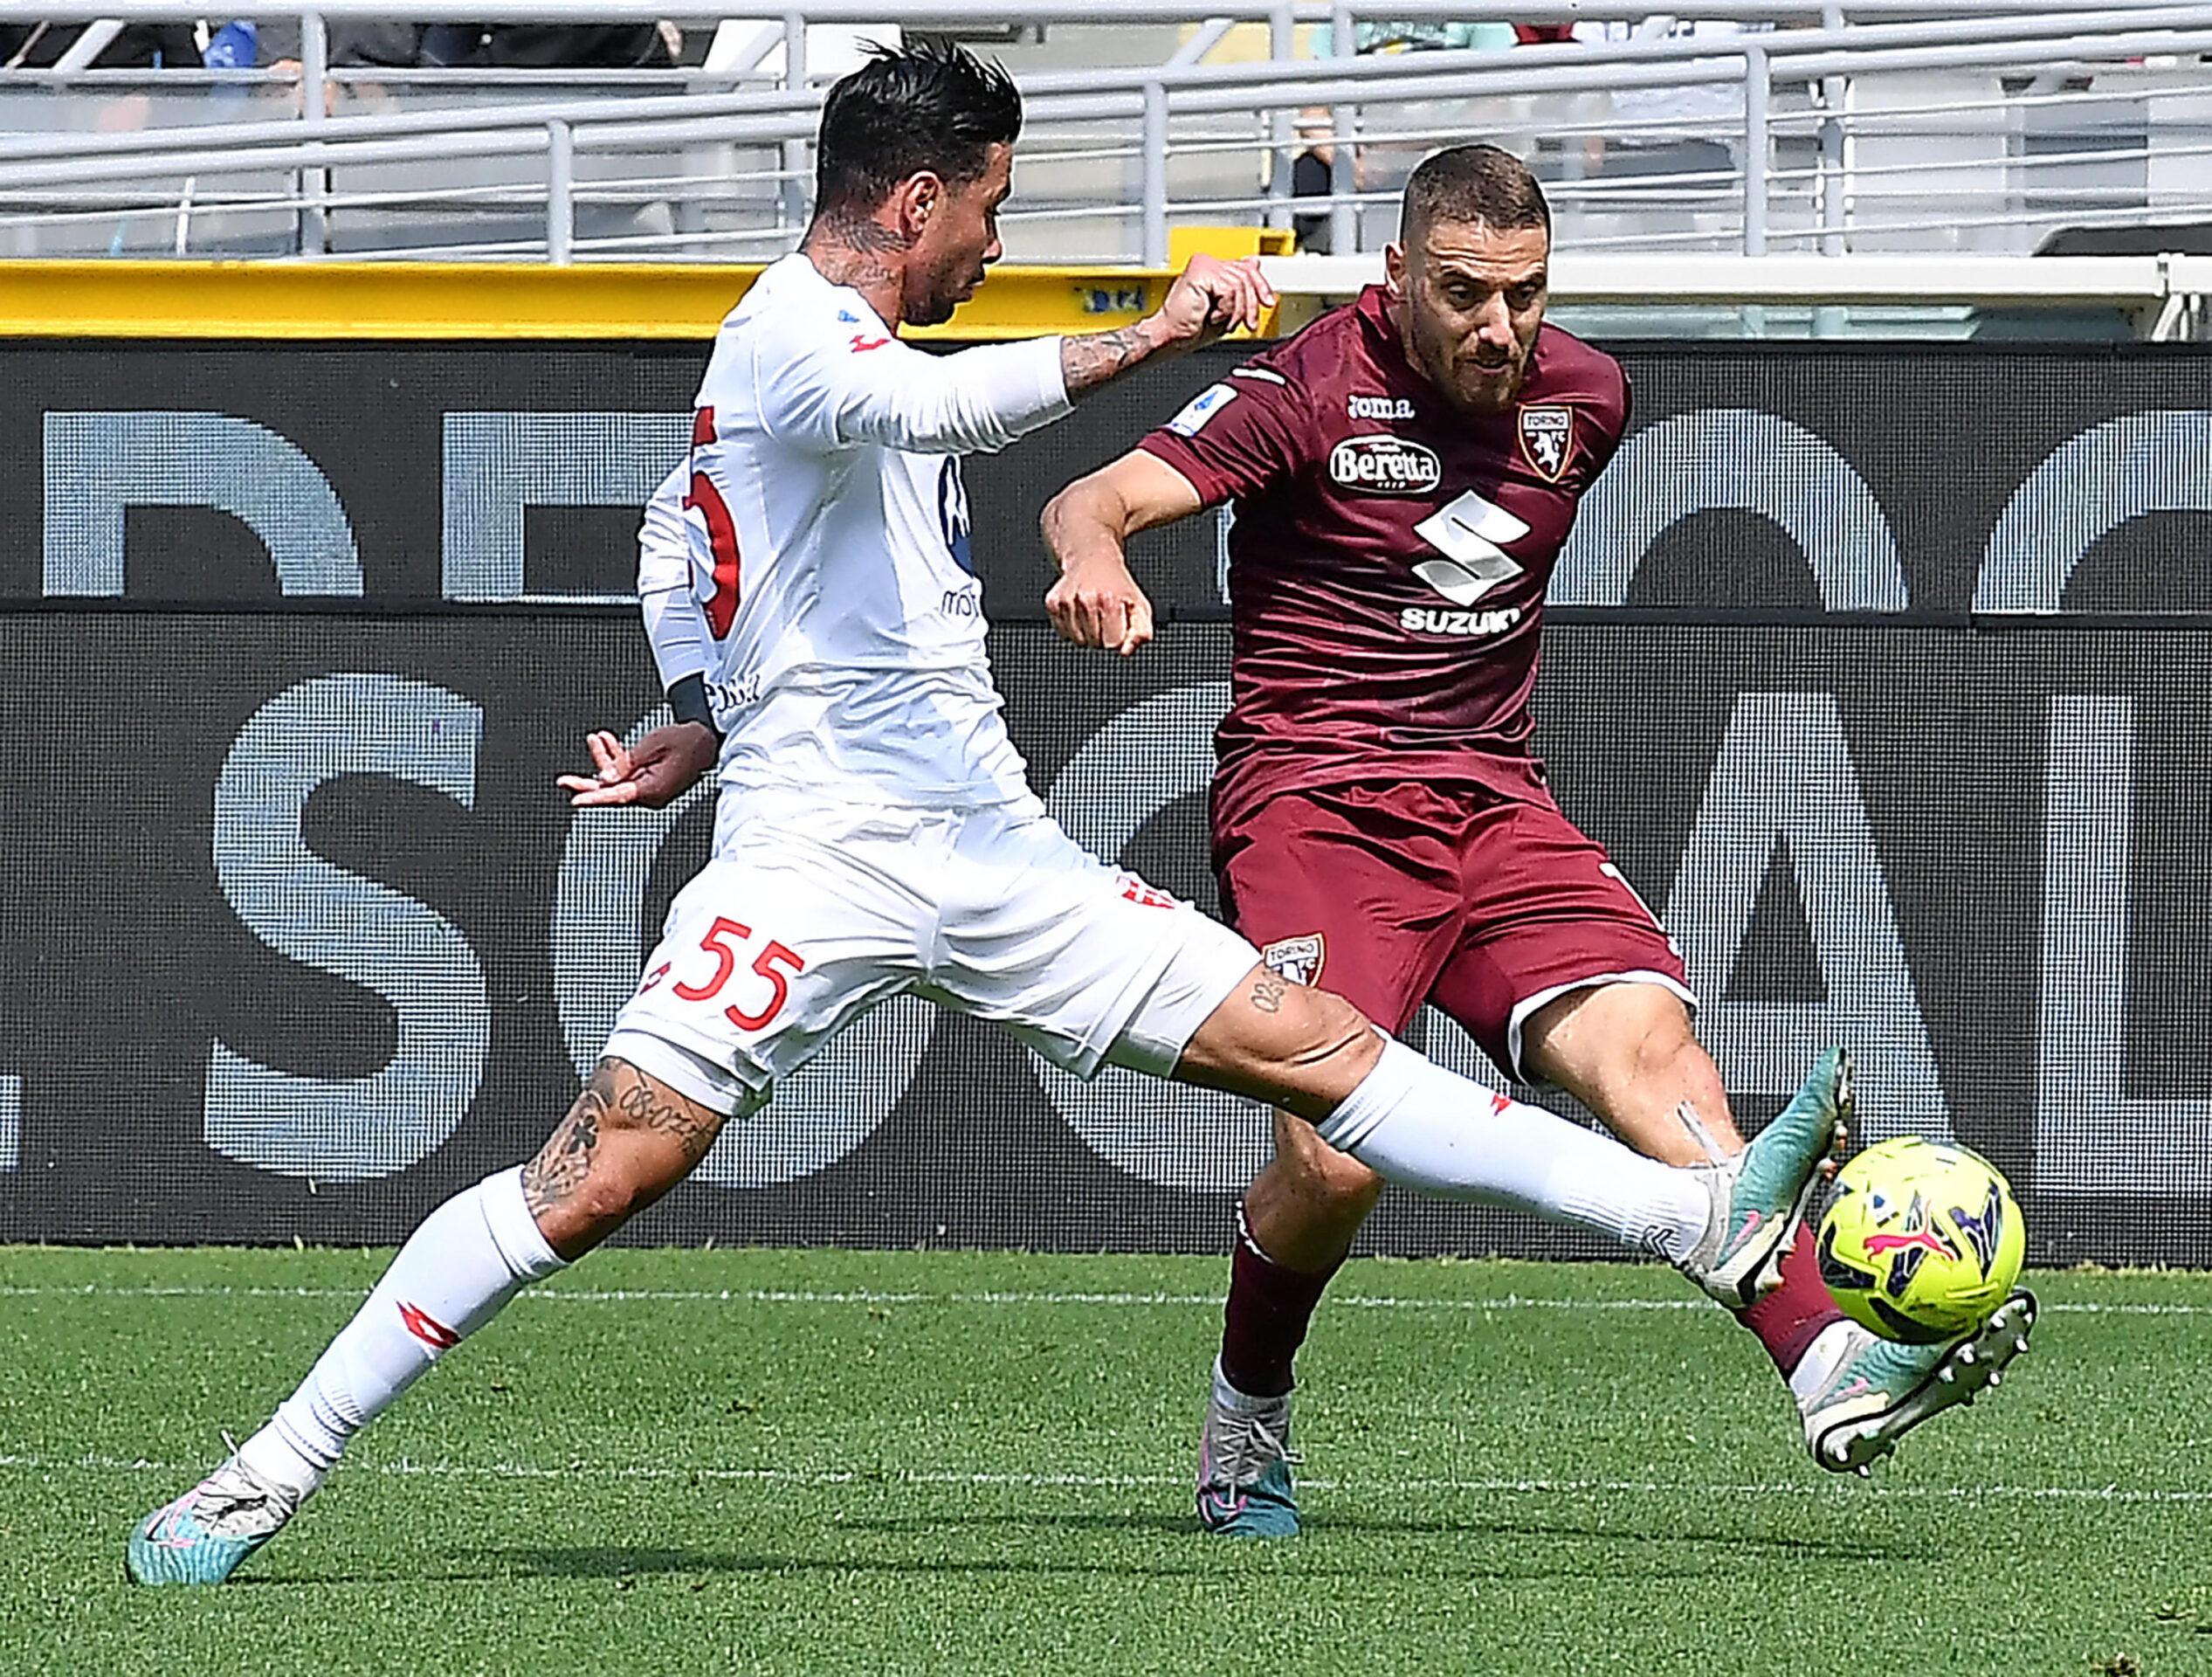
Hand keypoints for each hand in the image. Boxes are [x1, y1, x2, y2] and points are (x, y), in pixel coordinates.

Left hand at [557, 722, 717, 808]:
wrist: (706, 736)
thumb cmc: (687, 740)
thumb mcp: (652, 745)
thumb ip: (625, 762)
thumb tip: (604, 777)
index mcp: (653, 790)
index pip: (617, 796)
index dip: (594, 798)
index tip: (575, 800)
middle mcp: (649, 794)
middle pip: (611, 793)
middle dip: (587, 784)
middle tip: (565, 781)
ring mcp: (648, 787)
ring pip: (615, 780)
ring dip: (603, 760)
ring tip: (596, 739)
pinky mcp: (648, 780)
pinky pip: (625, 773)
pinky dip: (615, 758)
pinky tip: (607, 742)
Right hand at [1046, 557, 1155, 655]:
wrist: (1092, 559)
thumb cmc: (1118, 587)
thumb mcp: (1140, 606)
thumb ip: (1140, 632)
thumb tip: (1125, 651)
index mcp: (1108, 600)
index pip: (1112, 644)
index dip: (1119, 636)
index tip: (1120, 621)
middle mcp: (1085, 599)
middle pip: (1095, 644)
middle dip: (1103, 637)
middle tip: (1106, 616)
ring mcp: (1066, 601)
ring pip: (1078, 641)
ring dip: (1087, 634)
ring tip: (1094, 614)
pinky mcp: (1052, 604)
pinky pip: (1064, 634)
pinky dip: (1073, 629)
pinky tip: (1080, 612)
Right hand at [1147, 254, 1273, 352]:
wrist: (1170, 336)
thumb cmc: (1190, 327)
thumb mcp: (1226, 308)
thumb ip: (1240, 287)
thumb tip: (1254, 262)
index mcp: (1213, 268)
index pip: (1247, 268)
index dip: (1261, 286)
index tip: (1268, 302)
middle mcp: (1208, 261)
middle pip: (1248, 275)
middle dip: (1250, 304)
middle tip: (1246, 322)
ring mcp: (1204, 264)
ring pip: (1241, 284)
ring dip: (1235, 311)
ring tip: (1219, 319)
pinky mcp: (1201, 270)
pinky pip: (1230, 290)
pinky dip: (1225, 309)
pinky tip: (1211, 314)